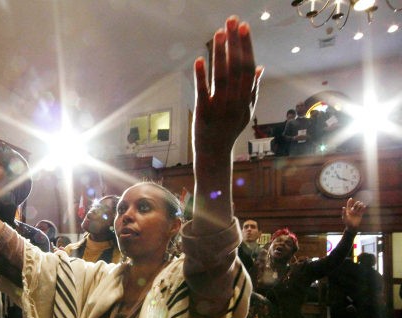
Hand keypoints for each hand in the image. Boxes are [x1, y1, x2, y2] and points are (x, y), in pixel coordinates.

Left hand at [193, 16, 261, 156]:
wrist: (215, 154)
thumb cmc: (229, 130)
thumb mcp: (245, 111)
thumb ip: (253, 89)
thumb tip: (261, 66)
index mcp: (246, 98)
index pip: (248, 67)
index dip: (246, 46)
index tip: (244, 27)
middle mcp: (235, 102)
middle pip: (236, 67)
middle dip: (234, 42)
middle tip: (231, 20)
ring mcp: (219, 108)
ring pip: (221, 76)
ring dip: (220, 53)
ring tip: (218, 33)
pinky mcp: (203, 113)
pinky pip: (203, 92)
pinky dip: (201, 76)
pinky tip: (199, 60)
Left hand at [341, 197, 365, 230]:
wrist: (352, 227)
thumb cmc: (347, 222)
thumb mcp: (344, 217)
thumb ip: (344, 212)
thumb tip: (343, 207)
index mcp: (348, 211)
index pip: (349, 205)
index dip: (349, 202)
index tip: (351, 198)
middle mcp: (352, 211)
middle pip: (355, 206)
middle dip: (356, 204)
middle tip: (358, 202)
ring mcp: (356, 213)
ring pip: (358, 208)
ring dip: (360, 205)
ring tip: (361, 203)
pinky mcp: (360, 215)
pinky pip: (362, 211)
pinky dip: (363, 208)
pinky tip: (364, 206)